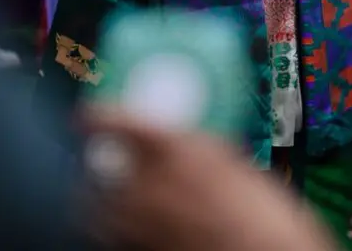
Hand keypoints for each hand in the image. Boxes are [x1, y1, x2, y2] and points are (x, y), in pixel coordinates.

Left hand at [78, 108, 337, 250]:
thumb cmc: (262, 209)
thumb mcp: (235, 162)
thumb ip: (205, 149)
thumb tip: (191, 141)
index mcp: (178, 150)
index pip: (122, 124)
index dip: (100, 116)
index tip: (88, 114)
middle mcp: (155, 186)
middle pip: (104, 171)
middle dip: (99, 162)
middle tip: (104, 155)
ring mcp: (149, 225)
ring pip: (104, 211)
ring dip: (102, 198)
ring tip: (109, 194)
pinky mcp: (152, 250)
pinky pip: (121, 237)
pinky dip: (119, 228)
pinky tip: (132, 225)